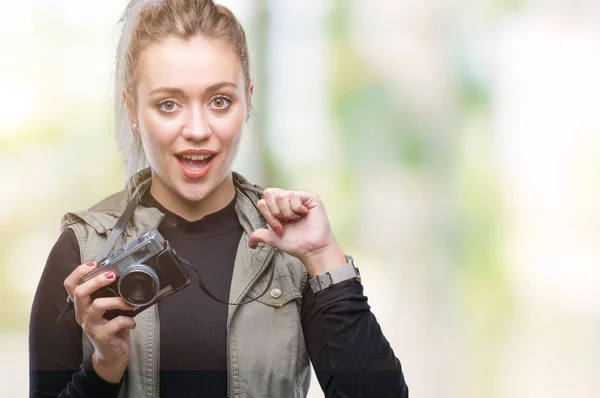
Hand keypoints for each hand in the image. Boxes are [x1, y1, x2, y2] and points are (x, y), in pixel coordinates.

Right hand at [63, 262, 136, 382]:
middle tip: (112, 276)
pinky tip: (132, 321)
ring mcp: (90, 325)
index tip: (93, 264)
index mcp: (82, 305)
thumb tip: (122, 275)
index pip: (70, 285)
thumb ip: (109, 294)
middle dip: (96, 281)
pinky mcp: (101, 336)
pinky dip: (128, 320)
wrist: (111, 355)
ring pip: (97, 305)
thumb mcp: (106, 309)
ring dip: (117, 301)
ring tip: (129, 303)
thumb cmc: (110, 327)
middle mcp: (82, 314)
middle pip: (80, 292)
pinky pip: (115, 323)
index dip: (78, 272)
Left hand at [248, 188, 345, 275]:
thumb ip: (260, 235)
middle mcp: (287, 200)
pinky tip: (305, 214)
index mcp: (277, 207)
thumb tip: (250, 243)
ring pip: (282, 195)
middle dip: (276, 211)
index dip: (269, 215)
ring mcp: (298, 197)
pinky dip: (297, 208)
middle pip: (269, 193)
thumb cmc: (296, 243)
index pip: (263, 201)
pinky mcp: (309, 196)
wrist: (311, 249)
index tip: (280, 228)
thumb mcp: (273, 238)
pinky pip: (294, 195)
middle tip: (287, 221)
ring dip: (288, 212)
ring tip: (297, 219)